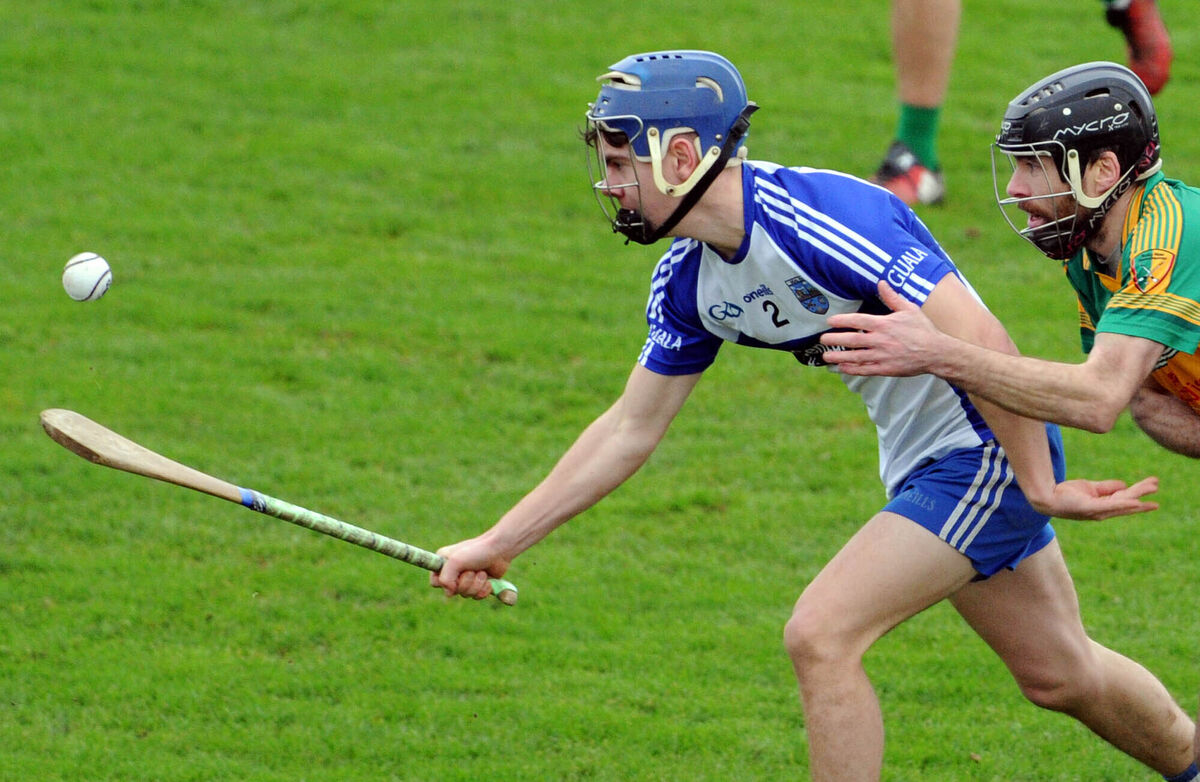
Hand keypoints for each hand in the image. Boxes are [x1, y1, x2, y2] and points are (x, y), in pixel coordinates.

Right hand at [429, 536, 511, 599]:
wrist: (500, 550)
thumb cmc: (477, 551)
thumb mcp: (456, 561)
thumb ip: (445, 578)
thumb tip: (449, 592)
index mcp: (443, 563)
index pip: (435, 582)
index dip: (445, 583)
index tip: (454, 576)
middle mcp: (453, 572)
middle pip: (451, 592)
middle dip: (465, 583)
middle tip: (472, 571)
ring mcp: (466, 579)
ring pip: (465, 595)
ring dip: (476, 585)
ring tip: (482, 573)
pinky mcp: (479, 585)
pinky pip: (477, 597)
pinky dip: (484, 589)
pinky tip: (488, 580)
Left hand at [821, 280, 944, 375]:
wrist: (936, 352)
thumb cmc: (923, 329)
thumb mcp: (909, 309)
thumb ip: (892, 297)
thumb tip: (881, 282)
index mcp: (885, 324)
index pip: (858, 321)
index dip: (842, 321)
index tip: (830, 321)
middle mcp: (881, 340)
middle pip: (852, 339)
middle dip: (835, 339)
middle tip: (822, 339)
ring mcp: (882, 356)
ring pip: (855, 357)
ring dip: (839, 356)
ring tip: (825, 356)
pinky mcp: (886, 369)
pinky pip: (865, 369)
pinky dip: (852, 369)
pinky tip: (841, 368)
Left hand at [1031, 476, 1159, 520]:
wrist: (1048, 497)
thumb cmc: (1067, 494)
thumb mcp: (1090, 488)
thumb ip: (1107, 487)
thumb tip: (1124, 485)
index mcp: (1104, 505)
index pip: (1126, 500)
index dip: (1140, 496)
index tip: (1155, 494)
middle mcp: (1103, 511)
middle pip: (1127, 501)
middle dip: (1142, 493)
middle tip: (1157, 485)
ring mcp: (1097, 510)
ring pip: (1122, 502)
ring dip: (1137, 496)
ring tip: (1151, 490)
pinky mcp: (1090, 508)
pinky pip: (1109, 506)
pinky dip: (1123, 504)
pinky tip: (1135, 502)